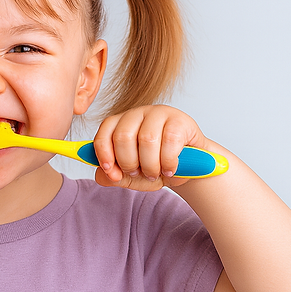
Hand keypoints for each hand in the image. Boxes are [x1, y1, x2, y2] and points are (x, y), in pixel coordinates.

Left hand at [92, 105, 209, 190]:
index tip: (112, 173)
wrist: (188, 169)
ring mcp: (159, 113)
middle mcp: (137, 114)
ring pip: (146, 139)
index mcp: (121, 124)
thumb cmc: (157, 168)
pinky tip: (170, 169)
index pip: (104, 132)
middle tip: (139, 173)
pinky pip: (169, 141)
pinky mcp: (179, 120)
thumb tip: (101, 175)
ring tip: (156, 173)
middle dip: (129, 163)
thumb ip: (113, 177)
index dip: (104, 155)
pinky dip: (168, 162)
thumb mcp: (132, 177)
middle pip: (123, 136)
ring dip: (150, 165)